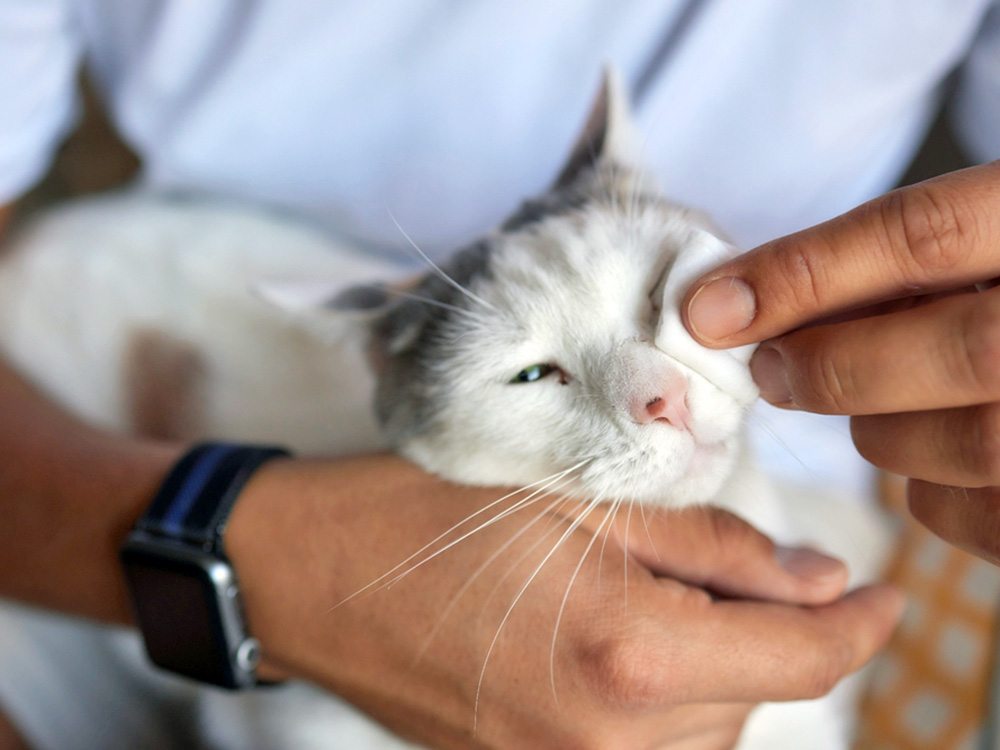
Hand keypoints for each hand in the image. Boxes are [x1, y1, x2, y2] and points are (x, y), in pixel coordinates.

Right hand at [226, 454, 901, 748]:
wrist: (312, 574)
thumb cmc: (431, 513)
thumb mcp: (581, 494)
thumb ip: (709, 542)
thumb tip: (811, 578)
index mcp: (628, 654)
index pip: (797, 657)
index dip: (857, 624)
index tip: (887, 595)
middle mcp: (608, 741)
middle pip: (753, 693)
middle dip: (766, 624)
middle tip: (731, 554)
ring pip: (705, 726)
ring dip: (715, 660)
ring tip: (664, 587)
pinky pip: (647, 746)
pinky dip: (667, 692)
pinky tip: (627, 632)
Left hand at [681, 161, 999, 564]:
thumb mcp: (982, 240)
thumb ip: (901, 263)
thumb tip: (744, 304)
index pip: (927, 234)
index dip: (805, 273)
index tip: (710, 307)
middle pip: (957, 352)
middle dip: (836, 368)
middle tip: (769, 373)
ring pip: (965, 442)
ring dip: (881, 431)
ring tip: (871, 407)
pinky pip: (976, 515)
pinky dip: (927, 492)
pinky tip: (927, 457)